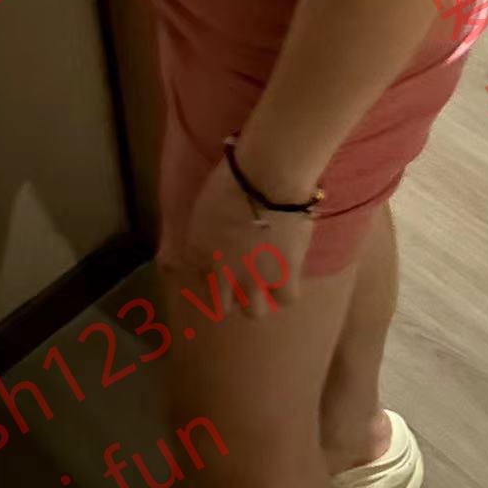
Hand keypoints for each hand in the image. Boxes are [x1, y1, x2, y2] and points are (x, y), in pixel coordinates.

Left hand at [180, 155, 313, 318]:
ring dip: (258, 299)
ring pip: (254, 311)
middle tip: (242, 279)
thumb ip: (208, 224)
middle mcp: (221, 271)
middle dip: (230, 297)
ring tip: (267, 282)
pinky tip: (289, 274)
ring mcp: (252, 278)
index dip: (210, 273)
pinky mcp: (283, 276)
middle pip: (221, 307)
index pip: (197, 277)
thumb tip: (214, 229)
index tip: (220, 262)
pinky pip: (286, 298)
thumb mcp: (207, 200)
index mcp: (198, 248)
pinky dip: (287, 289)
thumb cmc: (234, 176)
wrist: (266, 177)